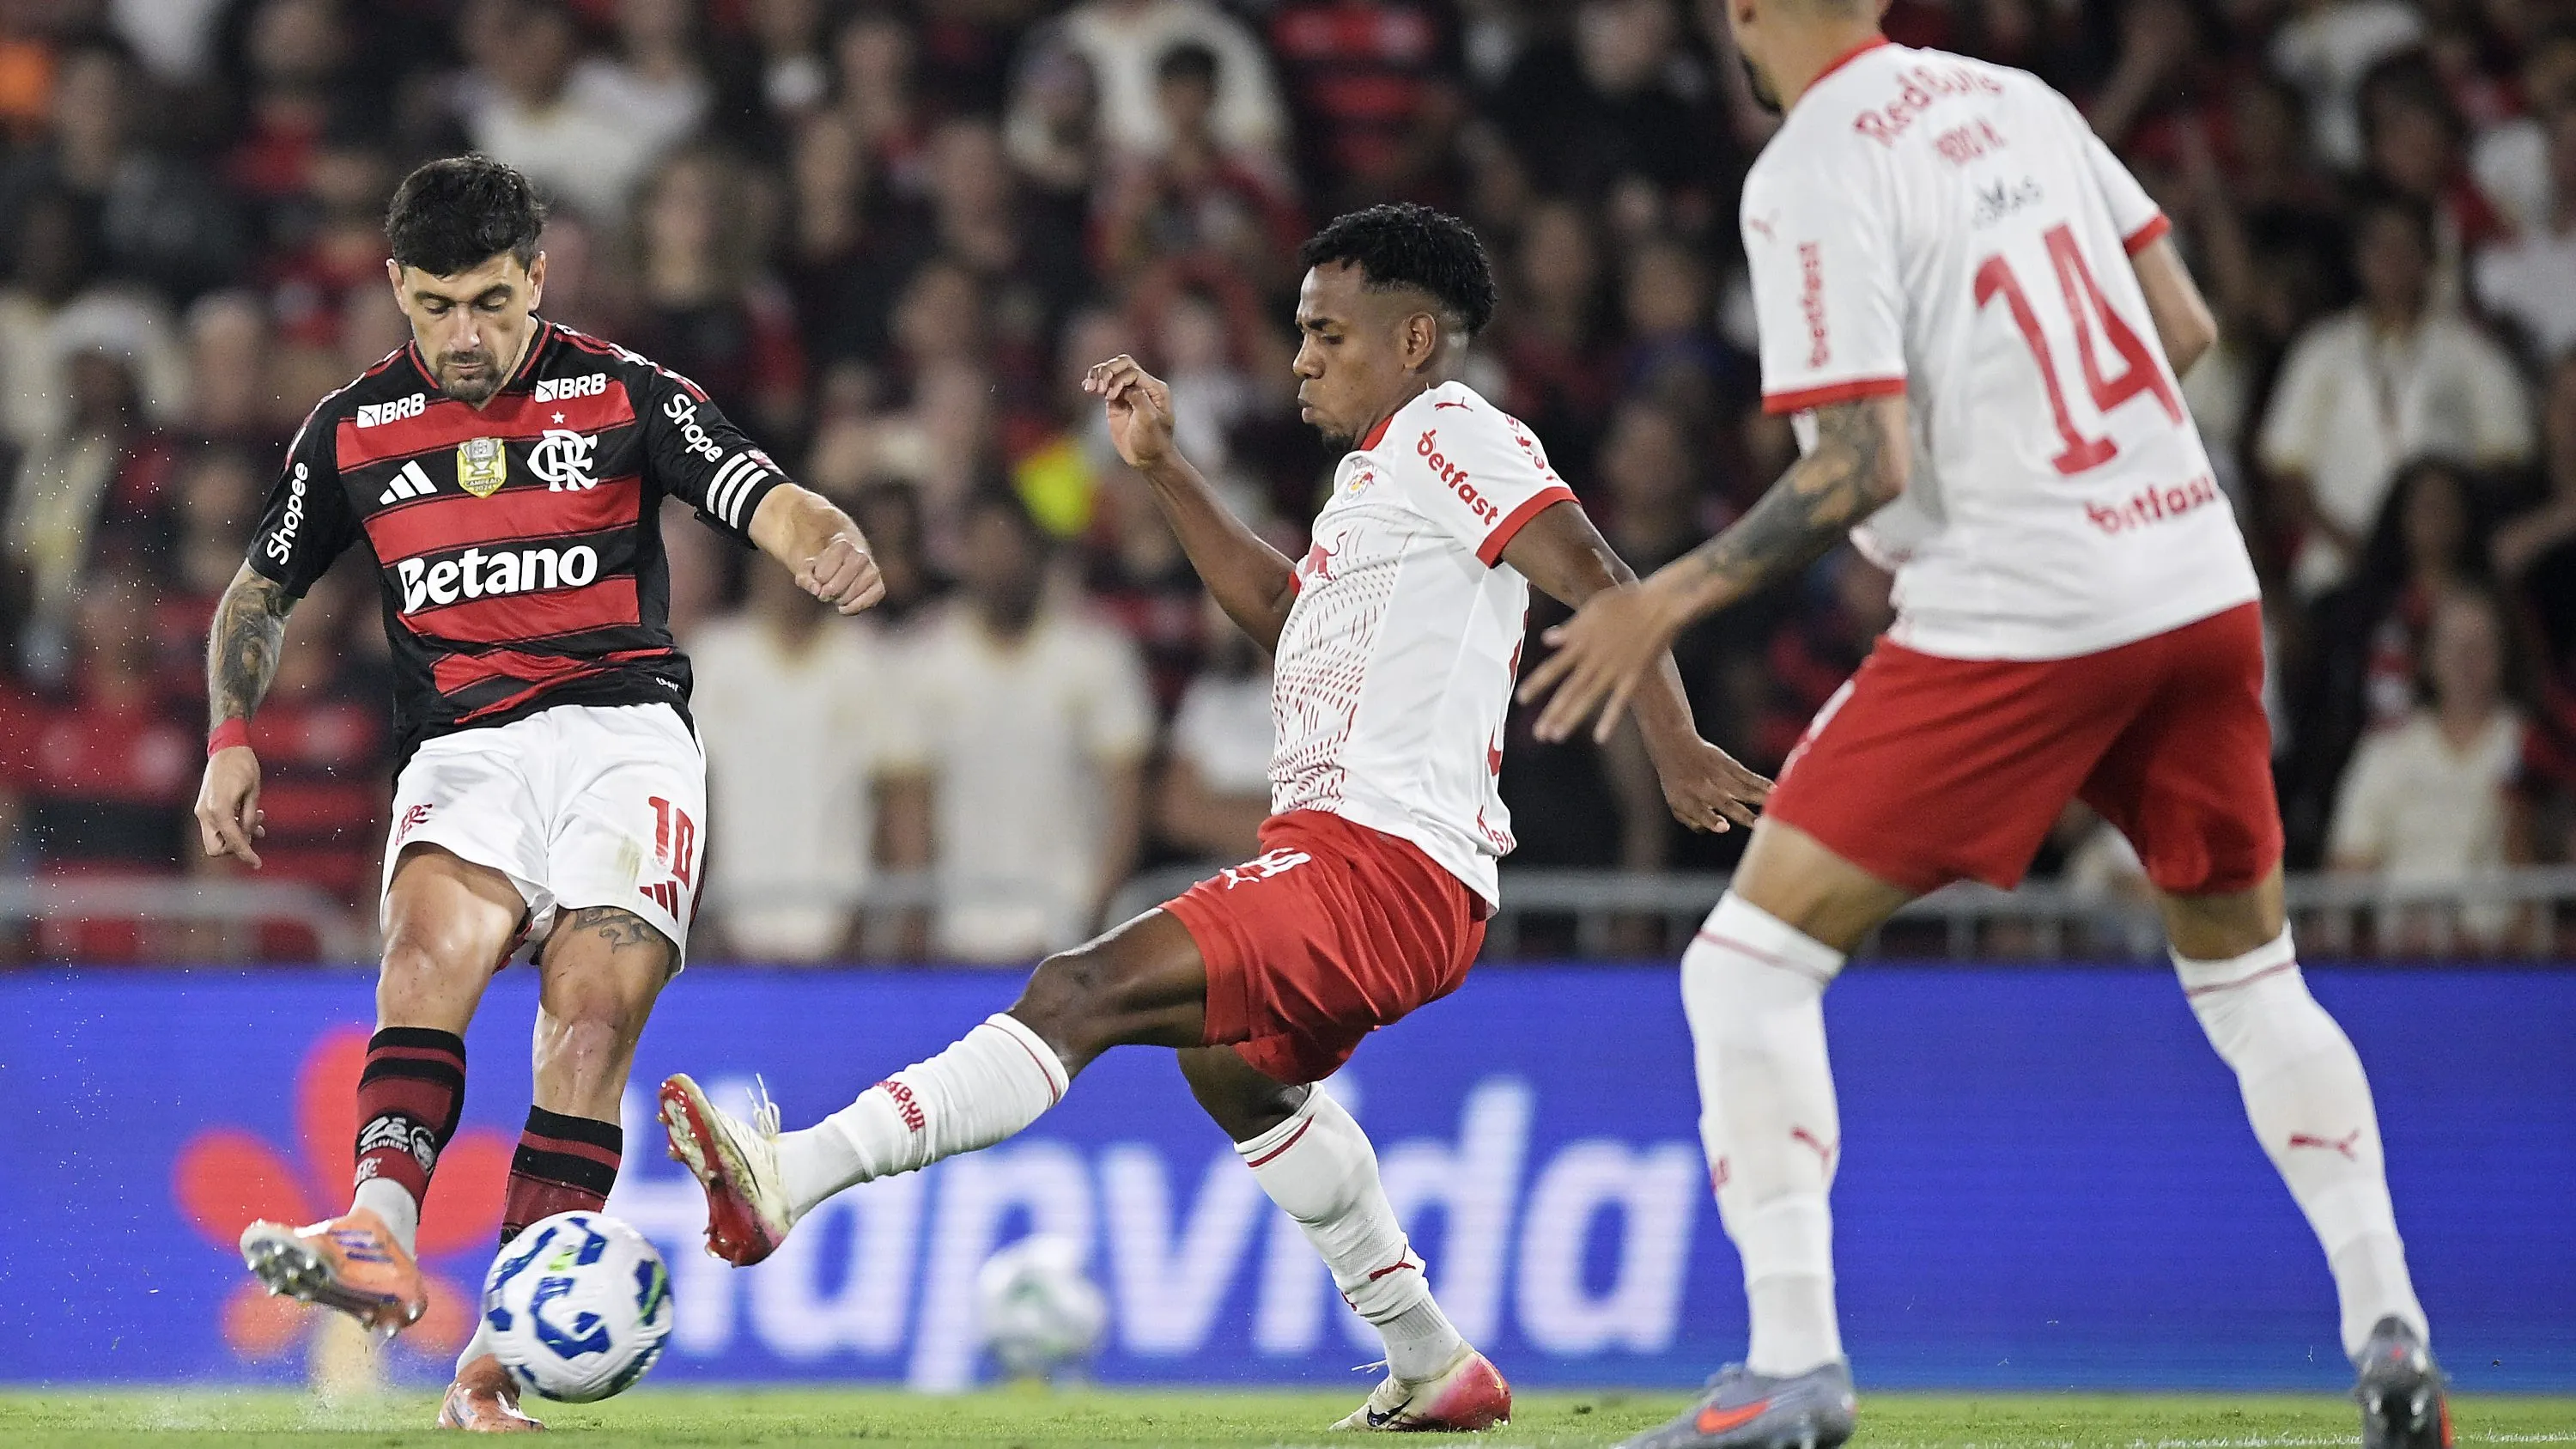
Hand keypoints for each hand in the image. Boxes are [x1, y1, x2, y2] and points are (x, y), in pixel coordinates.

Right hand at [195, 744, 266, 868]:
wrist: (227, 748)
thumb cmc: (243, 766)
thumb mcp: (254, 793)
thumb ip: (249, 818)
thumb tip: (249, 837)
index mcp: (218, 809)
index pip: (232, 841)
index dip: (246, 854)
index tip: (258, 864)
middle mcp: (205, 813)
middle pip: (216, 848)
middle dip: (236, 847)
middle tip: (255, 832)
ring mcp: (202, 811)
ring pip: (216, 839)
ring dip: (237, 836)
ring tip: (259, 819)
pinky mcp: (204, 808)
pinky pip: (216, 827)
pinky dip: (231, 828)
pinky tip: (251, 817)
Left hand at [800, 531, 884, 614]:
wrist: (846, 562)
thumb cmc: (824, 565)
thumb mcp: (808, 567)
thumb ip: (804, 577)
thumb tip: (816, 590)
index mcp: (843, 545)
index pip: (822, 576)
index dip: (817, 580)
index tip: (820, 576)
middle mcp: (861, 556)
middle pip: (835, 588)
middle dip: (826, 593)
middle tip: (825, 590)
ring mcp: (872, 571)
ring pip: (849, 596)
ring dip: (838, 600)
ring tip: (837, 593)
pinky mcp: (879, 587)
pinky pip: (867, 603)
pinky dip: (853, 608)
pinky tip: (844, 607)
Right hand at [1082, 354, 1177, 471]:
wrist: (1148, 458)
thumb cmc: (1154, 441)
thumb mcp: (1150, 421)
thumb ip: (1139, 400)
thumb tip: (1127, 387)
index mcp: (1154, 388)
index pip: (1132, 372)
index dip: (1118, 380)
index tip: (1110, 397)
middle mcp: (1142, 386)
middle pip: (1122, 364)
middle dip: (1107, 371)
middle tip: (1099, 388)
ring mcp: (1127, 392)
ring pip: (1111, 371)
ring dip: (1098, 375)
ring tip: (1090, 388)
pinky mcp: (1115, 402)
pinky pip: (1103, 385)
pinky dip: (1094, 383)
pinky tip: (1087, 387)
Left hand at [1518, 578, 1689, 743]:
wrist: (1660, 604)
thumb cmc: (1625, 602)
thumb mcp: (1592, 609)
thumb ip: (1570, 628)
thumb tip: (1546, 639)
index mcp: (1581, 642)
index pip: (1553, 667)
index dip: (1537, 684)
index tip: (1521, 699)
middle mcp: (1594, 659)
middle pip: (1569, 689)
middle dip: (1552, 712)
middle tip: (1538, 734)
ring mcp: (1614, 669)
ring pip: (1588, 698)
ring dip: (1571, 718)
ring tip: (1556, 737)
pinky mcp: (1634, 676)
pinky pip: (1619, 701)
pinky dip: (1610, 719)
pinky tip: (1600, 738)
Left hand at [1653, 737, 1770, 833]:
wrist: (1676, 745)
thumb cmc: (1678, 781)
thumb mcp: (1675, 803)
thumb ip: (1691, 820)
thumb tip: (1717, 829)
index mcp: (1686, 800)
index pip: (1699, 812)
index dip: (1711, 820)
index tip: (1725, 827)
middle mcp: (1702, 788)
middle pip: (1725, 803)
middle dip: (1742, 815)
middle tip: (1758, 825)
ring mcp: (1717, 775)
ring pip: (1741, 789)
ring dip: (1758, 798)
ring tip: (1774, 807)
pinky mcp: (1728, 764)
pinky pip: (1746, 775)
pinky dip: (1760, 782)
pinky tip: (1774, 789)